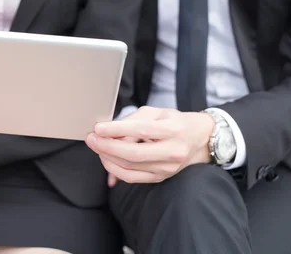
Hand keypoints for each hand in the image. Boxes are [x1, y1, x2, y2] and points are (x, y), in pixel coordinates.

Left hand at [86, 106, 214, 183]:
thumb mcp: (157, 112)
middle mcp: (172, 152)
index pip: (141, 130)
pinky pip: (132, 178)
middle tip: (91, 138)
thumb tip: (110, 130)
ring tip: (97, 146)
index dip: (116, 130)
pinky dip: (115, 170)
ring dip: (108, 158)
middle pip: (134, 154)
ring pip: (131, 168)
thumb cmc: (174, 122)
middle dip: (107, 147)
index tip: (98, 128)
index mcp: (173, 130)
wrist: (199, 140)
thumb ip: (134, 118)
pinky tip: (106, 159)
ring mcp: (167, 169)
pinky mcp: (160, 178)